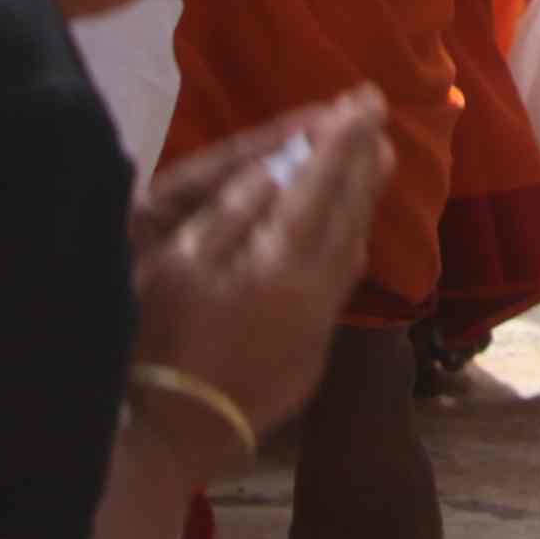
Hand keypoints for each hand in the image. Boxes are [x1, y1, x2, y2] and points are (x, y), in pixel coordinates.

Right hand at [129, 90, 389, 450]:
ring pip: (354, 246)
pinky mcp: (314, 354)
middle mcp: (313, 289)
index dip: (342, 138)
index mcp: (278, 259)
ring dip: (364, 199)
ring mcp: (319, 326)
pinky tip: (350, 231)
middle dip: (363, 160)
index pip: (321, 183)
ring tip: (373, 162)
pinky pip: (344, 282)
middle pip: (350, 210)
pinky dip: (351, 242)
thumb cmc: (162, 343)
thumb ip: (232, 210)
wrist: (174, 440)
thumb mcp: (179, 265)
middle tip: (377, 118)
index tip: (364, 99)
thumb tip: (276, 171)